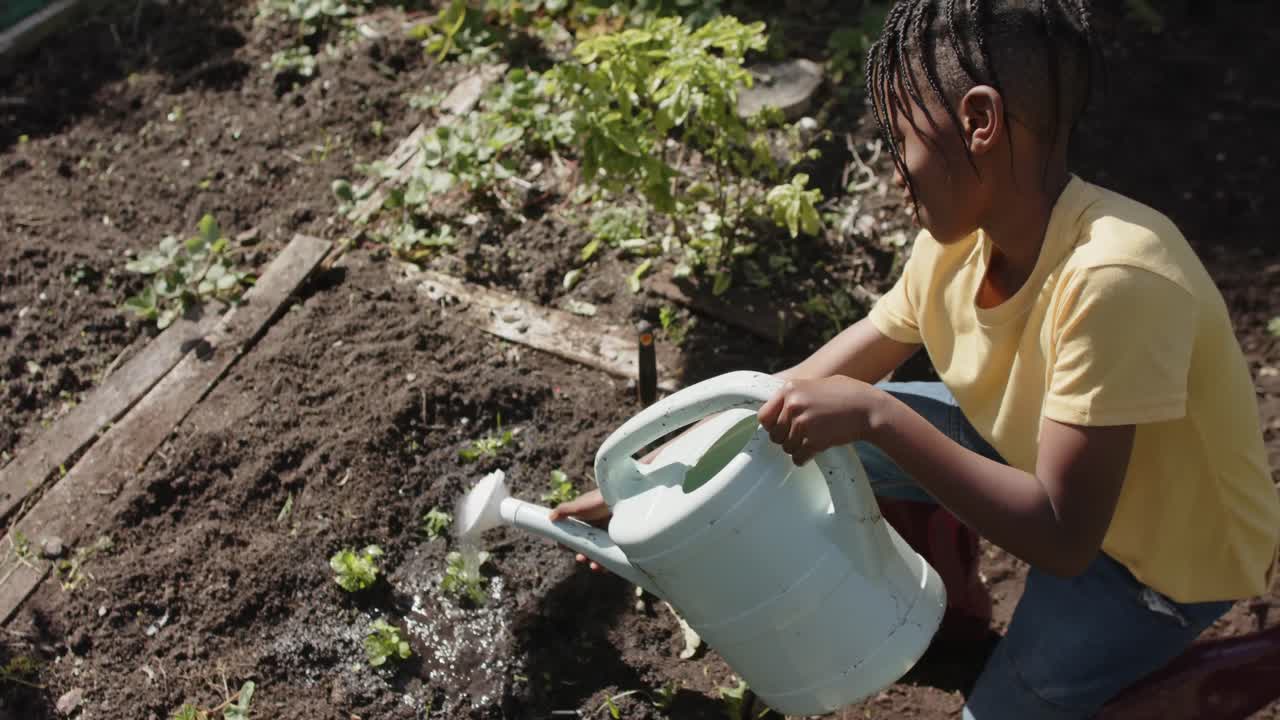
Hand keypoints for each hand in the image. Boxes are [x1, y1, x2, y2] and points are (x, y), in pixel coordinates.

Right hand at [547, 488, 611, 572]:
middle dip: (583, 555)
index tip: (565, 548)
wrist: (621, 499)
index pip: (576, 535)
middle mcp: (597, 528)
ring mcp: (608, 535)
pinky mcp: (618, 541)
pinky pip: (611, 555)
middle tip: (580, 558)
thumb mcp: (579, 505)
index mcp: (587, 521)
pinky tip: (604, 567)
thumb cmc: (598, 500)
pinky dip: (606, 563)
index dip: (571, 543)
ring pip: (599, 552)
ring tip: (593, 565)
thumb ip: (563, 510)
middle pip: (588, 546)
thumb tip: (550, 517)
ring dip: (594, 561)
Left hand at [757, 376, 884, 465]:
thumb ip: (796, 395)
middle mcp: (793, 404)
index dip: (772, 425)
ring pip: (786, 448)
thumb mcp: (817, 385)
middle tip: (802, 435)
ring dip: (798, 448)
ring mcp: (803, 423)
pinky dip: (805, 458)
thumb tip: (778, 407)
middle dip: (786, 438)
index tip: (782, 428)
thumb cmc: (848, 395)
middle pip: (774, 435)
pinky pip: (798, 457)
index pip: (764, 416)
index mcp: (790, 388)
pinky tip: (815, 450)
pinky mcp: (813, 440)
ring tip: (813, 439)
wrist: (869, 408)